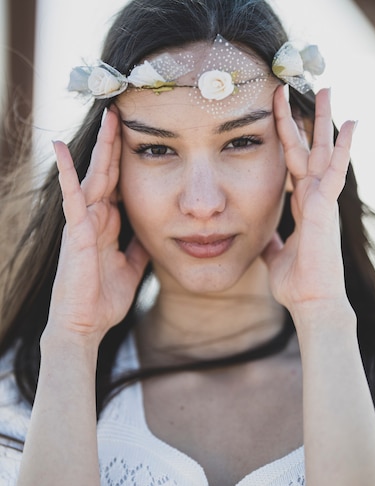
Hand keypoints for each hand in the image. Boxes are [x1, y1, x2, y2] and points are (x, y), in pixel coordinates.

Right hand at [48, 108, 148, 343]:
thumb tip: (155, 233)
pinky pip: (71, 197)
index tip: (140, 138)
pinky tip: (60, 146)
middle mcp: (95, 219)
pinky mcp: (75, 231)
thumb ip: (140, 248)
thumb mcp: (132, 268)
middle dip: (117, 144)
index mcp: (108, 226)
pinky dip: (65, 172)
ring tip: (109, 116)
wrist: (84, 325)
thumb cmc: (103, 299)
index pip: (121, 186)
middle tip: (126, 113)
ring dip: (102, 147)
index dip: (129, 162)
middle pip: (109, 173)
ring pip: (94, 176)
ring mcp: (83, 223)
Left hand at [262, 87, 355, 319]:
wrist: (311, 301)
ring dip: (323, 121)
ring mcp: (322, 201)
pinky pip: (335, 171)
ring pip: (322, 152)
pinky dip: (343, 148)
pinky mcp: (326, 207)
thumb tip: (264, 239)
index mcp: (302, 207)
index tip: (279, 116)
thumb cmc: (297, 283)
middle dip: (306, 119)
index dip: (286, 140)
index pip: (292, 165)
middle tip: (306, 89)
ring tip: (326, 90)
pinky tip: (351, 124)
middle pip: (309, 150)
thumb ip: (273, 242)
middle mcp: (314, 198)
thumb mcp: (276, 256)